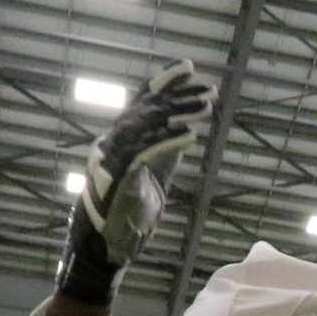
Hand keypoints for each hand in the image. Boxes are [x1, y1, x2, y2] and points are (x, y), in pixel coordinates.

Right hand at [56, 61, 217, 303]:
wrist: (108, 246)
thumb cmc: (128, 214)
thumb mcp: (153, 177)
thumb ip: (164, 154)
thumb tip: (183, 132)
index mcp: (120, 140)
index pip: (143, 102)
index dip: (164, 83)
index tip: (189, 68)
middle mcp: (113, 143)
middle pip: (147, 108)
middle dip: (178, 95)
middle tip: (208, 88)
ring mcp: (113, 160)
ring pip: (147, 127)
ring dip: (178, 115)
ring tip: (206, 106)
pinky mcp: (120, 179)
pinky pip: (146, 154)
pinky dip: (167, 144)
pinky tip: (190, 136)